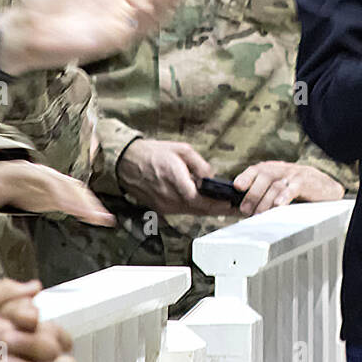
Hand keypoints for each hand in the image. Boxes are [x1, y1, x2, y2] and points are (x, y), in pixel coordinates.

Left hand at [0, 0, 188, 75]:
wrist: (21, 25)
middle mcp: (113, 12)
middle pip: (149, 8)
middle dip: (166, 0)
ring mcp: (112, 27)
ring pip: (147, 20)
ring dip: (162, 9)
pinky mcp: (109, 40)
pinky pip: (134, 31)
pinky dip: (147, 19)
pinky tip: (152, 5)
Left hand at [0, 160, 114, 225]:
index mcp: (27, 172)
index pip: (49, 181)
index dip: (60, 192)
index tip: (69, 206)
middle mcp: (43, 176)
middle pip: (68, 185)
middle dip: (83, 200)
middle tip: (96, 216)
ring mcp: (51, 186)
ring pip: (76, 192)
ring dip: (90, 204)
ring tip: (104, 219)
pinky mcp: (54, 197)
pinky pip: (74, 200)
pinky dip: (86, 208)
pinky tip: (97, 218)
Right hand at [117, 139, 233, 214]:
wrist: (127, 162)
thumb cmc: (153, 153)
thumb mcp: (181, 149)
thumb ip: (199, 163)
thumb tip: (212, 175)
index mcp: (172, 176)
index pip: (196, 197)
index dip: (214, 202)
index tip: (228, 201)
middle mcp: (167, 194)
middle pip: (196, 208)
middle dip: (216, 209)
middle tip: (233, 208)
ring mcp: (162, 204)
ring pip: (190, 212)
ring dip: (207, 211)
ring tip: (224, 207)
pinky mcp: (159, 208)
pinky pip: (182, 211)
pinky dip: (194, 209)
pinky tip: (206, 206)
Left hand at [232, 161, 345, 215]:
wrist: (325, 187)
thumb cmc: (300, 190)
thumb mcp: (280, 188)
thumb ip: (263, 195)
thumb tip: (242, 207)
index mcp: (274, 169)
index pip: (256, 169)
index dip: (246, 177)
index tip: (237, 187)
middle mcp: (282, 170)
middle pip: (264, 177)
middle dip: (253, 194)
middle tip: (246, 210)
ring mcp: (294, 175)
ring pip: (275, 186)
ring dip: (265, 202)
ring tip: (259, 214)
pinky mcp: (305, 183)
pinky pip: (292, 189)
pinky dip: (284, 197)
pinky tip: (278, 205)